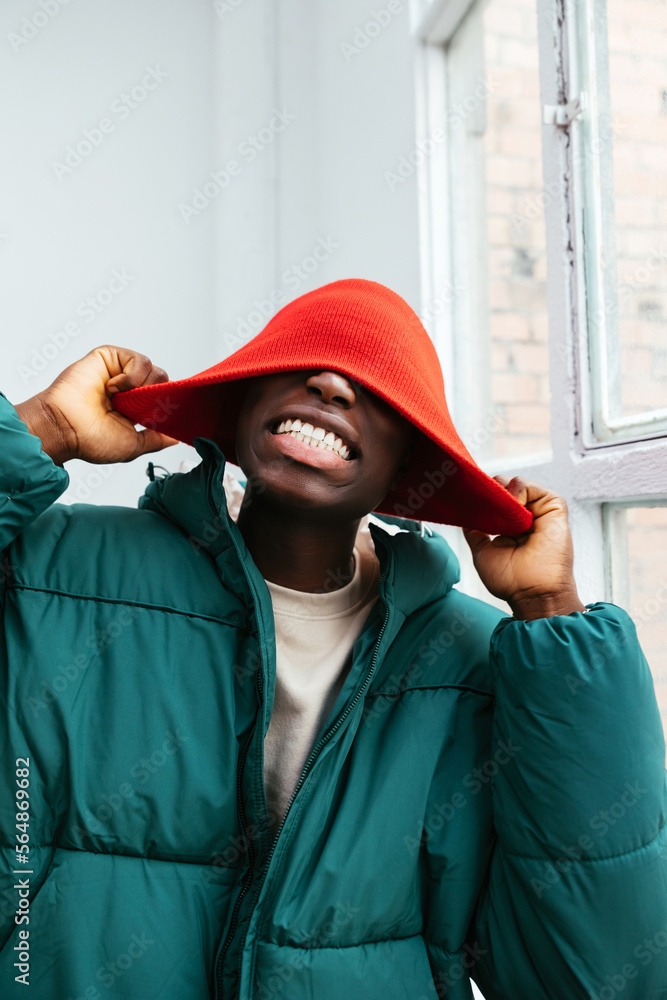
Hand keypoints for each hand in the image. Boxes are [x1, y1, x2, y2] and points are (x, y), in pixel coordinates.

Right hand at [15, 345, 179, 465]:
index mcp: (134, 408)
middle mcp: (129, 390)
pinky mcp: (111, 357)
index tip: (164, 415)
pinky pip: (139, 360)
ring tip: (122, 399)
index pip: (163, 398)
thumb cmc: (89, 439)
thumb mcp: (133, 445)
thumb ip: (156, 440)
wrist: (65, 427)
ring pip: (154, 370)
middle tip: (138, 409)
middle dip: (156, 396)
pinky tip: (115, 387)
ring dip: (143, 386)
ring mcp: (120, 373)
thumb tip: (176, 437)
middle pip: (162, 382)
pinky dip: (133, 375)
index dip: (168, 403)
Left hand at [461, 475, 585, 619]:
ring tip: (501, 511)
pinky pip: (533, 486)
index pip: (494, 501)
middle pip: (504, 488)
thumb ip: (474, 533)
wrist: (533, 592)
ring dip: (503, 491)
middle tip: (484, 503)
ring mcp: (539, 512)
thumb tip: (465, 514)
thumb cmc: (511, 580)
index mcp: (510, 527)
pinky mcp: (554, 507)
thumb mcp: (483, 552)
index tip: (469, 500)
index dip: (483, 497)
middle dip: (491, 491)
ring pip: (517, 484)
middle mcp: (525, 518)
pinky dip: (519, 489)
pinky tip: (514, 506)